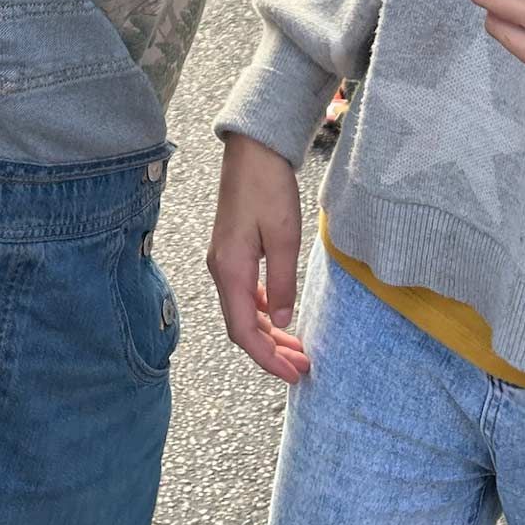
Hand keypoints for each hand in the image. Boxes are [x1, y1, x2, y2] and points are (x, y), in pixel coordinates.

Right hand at [207, 134, 311, 382]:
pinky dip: (263, 312)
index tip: (294, 374)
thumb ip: (283, 284)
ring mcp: (224, 261)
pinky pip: (245, 293)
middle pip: (241, 326)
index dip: (267, 358)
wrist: (253, 150)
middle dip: (270, 352)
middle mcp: (221, 270)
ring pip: (243, 311)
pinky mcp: (233, 251)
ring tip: (297, 349)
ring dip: (268, 334)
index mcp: (230, 271)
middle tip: (302, 367)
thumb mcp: (285, 238)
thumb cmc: (268, 188)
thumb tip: (280, 323)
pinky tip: (280, 316)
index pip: (244, 331)